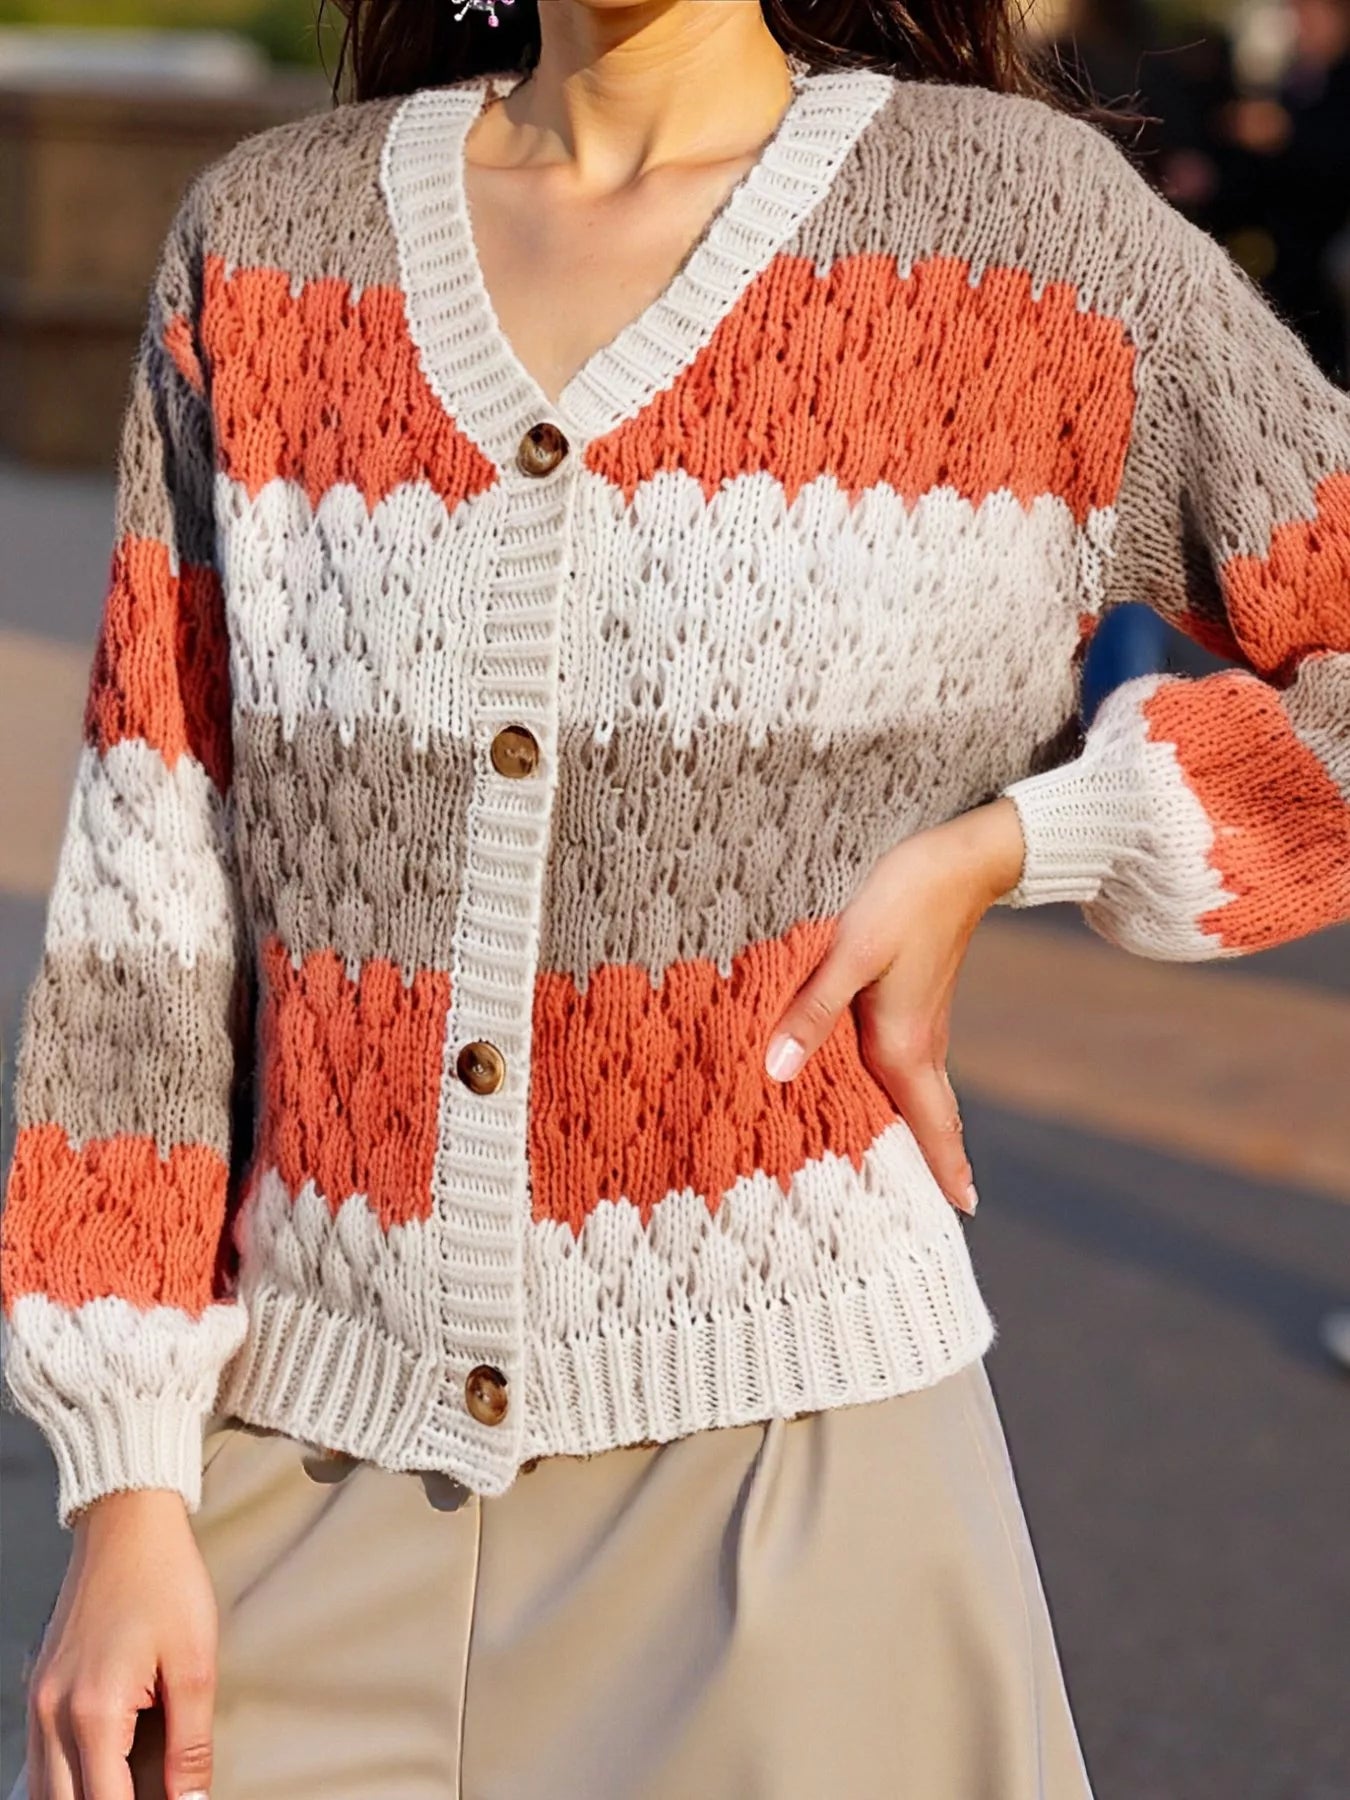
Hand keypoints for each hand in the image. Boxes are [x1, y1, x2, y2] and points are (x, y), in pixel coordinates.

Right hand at [26, 1488, 217, 1799]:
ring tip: (132, 1788)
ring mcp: (39, 1703)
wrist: (126, 1523)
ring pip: (44, 1792)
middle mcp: (53, 1714)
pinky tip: (102, 1776)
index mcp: (95, 1711)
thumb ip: (190, 1744)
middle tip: (156, 1798)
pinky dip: (66, 1782)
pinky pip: (40, 1762)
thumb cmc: (166, 1582)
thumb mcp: (195, 1662)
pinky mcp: (39, 1690)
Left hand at [763, 798, 1025, 1215]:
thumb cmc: (905, 898)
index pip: (932, 1126)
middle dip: (929, 1163)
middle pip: (928, 1120)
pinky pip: (907, 1064)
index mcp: (905, 1045)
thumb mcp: (850, 951)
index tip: (961, 1214)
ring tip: (899, 1169)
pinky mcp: (914, 999)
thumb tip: (778, 1071)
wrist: (960, 857)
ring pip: (916, 1093)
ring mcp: (921, 1022)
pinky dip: (898, 1092)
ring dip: (913, 1130)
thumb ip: (811, 1011)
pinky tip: (875, 1092)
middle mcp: (919, 1043)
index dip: (946, 1170)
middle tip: (928, 1211)